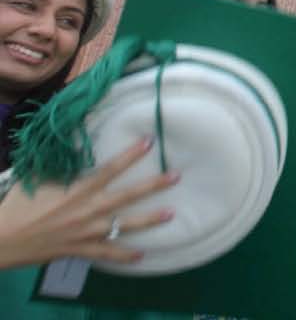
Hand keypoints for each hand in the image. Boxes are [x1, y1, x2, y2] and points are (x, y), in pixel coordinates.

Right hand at [0, 138, 177, 269]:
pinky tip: (141, 256)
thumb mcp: (38, 178)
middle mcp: (87, 210)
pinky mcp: (80, 250)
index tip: (149, 142)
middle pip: (128, 196)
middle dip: (154, 185)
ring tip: (171, 214)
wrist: (2, 239)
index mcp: (78, 190)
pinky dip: (124, 255)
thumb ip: (59, 164)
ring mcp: (86, 232)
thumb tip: (72, 143)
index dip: (131, 155)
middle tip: (176, 176)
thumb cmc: (17, 206)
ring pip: (124, 226)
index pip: (110, 169)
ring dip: (149, 220)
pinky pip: (106, 254)